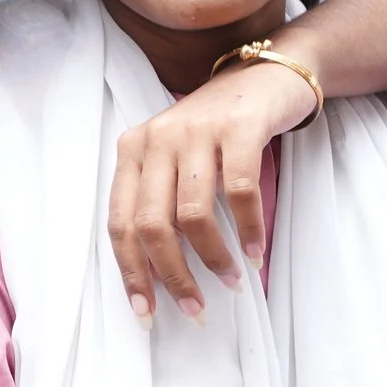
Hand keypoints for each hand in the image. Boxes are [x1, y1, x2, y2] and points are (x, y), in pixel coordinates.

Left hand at [107, 59, 316, 322]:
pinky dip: (248, 230)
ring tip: (231, 281)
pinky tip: (254, 252)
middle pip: (152, 225)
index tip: (145, 313)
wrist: (266, 74)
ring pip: (193, 214)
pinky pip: (240, 192)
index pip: (119, 222)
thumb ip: (160, 201)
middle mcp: (157, 138)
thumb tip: (159, 273)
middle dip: (171, 276)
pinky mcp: (239, 127)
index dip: (131, 272)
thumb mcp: (175, 158)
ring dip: (213, 258)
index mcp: (132, 151)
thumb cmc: (218, 130)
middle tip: (195, 309)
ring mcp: (197, 130)